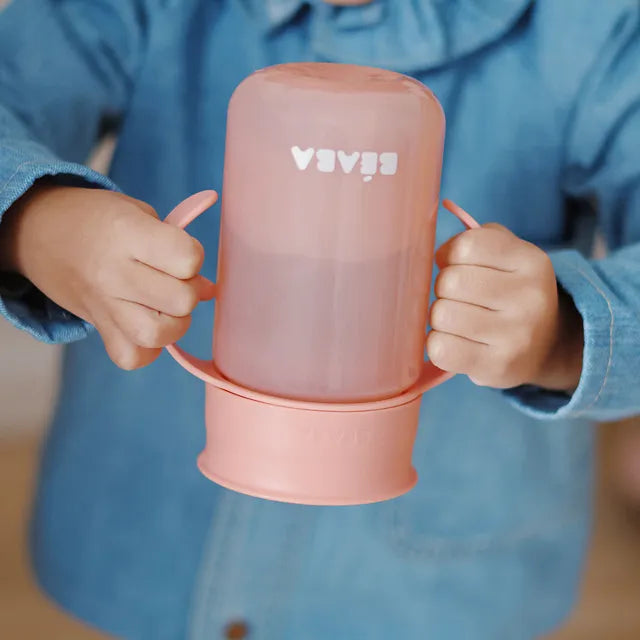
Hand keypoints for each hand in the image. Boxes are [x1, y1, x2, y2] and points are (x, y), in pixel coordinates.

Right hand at [0, 184, 213, 369]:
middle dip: (189, 291)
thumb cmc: (99, 219)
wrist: (39, 231)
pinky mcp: (96, 326)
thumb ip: (176, 246)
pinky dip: (148, 349)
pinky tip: (147, 326)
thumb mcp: (138, 212)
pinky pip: (131, 356)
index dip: (194, 257)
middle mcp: (114, 272)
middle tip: (176, 280)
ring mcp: (103, 304)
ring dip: (175, 324)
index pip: (187, 259)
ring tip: (167, 307)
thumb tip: (208, 290)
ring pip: (157, 334)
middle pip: (180, 301)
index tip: (181, 253)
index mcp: (127, 233)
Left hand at [426, 223, 582, 390]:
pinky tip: (455, 342)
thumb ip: (478, 239)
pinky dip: (437, 344)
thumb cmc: (512, 292)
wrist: (546, 347)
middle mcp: (529, 297)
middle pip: (449, 281)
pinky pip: (440, 349)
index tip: (456, 265)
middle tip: (458, 298)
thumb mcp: (510, 256)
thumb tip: (440, 254)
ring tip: (457, 321)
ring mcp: (516, 335)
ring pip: (441, 315)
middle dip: (443, 289)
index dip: (449, 255)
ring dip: (439, 318)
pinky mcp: (497, 366)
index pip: (466, 246)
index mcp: (532, 261)